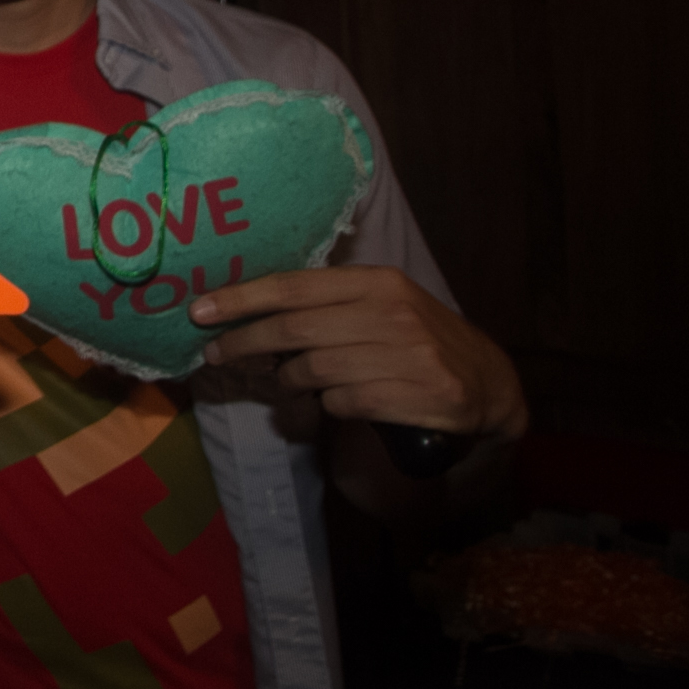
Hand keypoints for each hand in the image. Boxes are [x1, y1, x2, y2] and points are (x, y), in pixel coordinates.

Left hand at [194, 266, 526, 439]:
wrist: (488, 384)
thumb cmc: (416, 341)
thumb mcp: (381, 307)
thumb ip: (326, 305)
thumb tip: (248, 311)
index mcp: (378, 283)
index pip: (295, 286)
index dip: (243, 298)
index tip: (200, 309)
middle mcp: (393, 314)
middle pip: (295, 330)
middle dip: (244, 342)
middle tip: (215, 353)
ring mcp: (409, 356)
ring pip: (313, 370)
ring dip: (289, 381)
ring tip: (289, 382)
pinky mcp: (419, 396)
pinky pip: (343, 403)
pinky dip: (329, 405)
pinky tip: (337, 401)